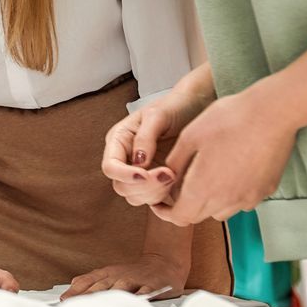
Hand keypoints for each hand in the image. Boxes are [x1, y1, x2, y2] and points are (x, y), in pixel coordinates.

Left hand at [61, 253, 187, 298]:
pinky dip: (138, 298)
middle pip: (100, 287)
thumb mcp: (110, 272)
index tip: (64, 301)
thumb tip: (72, 286)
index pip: (87, 282)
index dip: (75, 291)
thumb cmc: (132, 272)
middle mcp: (118, 276)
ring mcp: (135, 280)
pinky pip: (144, 292)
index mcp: (107, 273)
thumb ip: (92, 280)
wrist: (162, 262)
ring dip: (108, 298)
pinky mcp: (151, 285)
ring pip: (119, 289)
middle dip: (87, 298)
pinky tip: (132, 305)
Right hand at [102, 79, 213, 207]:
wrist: (196, 107)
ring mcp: (141, 173)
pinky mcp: (157, 182)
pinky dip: (164, 198)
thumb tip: (138, 162)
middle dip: (144, 186)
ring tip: (174, 175)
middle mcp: (126, 159)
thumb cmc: (175, 106)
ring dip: (155, 193)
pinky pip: (154, 200)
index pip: (110, 167)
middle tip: (169, 174)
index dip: (124, 175)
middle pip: (121, 187)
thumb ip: (145, 137)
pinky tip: (178, 183)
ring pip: (136, 197)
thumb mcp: (157, 115)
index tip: (145, 174)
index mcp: (119, 141)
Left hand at [152, 84, 299, 226]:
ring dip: (209, 202)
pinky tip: (230, 172)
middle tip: (180, 187)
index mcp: (204, 188)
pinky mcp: (265, 190)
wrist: (272, 113)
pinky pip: (242, 201)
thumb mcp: (190, 137)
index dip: (166, 213)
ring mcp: (250, 197)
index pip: (181, 217)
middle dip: (186, 206)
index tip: (159, 204)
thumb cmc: (228, 120)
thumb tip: (168, 178)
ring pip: (222, 211)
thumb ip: (176, 163)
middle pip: (200, 215)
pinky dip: (231, 195)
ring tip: (205, 177)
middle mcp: (227, 200)